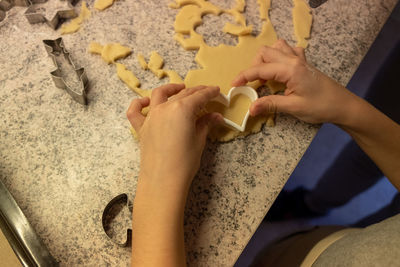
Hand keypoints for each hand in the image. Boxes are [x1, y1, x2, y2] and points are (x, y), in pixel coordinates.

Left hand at [127, 84, 221, 194]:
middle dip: (196, 92)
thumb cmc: (185, 162)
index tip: (216, 91)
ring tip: (180, 89)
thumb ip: (206, 124)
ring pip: (159, 95)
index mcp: (182, 109)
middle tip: (206, 93)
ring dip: (170, 89)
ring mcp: (151, 116)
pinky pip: (135, 111)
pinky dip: (139, 103)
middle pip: (182, 94)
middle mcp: (165, 108)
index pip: (199, 96)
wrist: (163, 180)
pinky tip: (146, 102)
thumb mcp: (199, 140)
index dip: (209, 92)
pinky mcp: (141, 127)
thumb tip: (216, 116)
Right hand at [232, 39, 357, 124]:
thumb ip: (270, 104)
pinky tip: (279, 70)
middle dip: (253, 67)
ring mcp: (300, 59)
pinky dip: (279, 56)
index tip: (233, 85)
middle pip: (265, 52)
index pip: (260, 69)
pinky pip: (288, 50)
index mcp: (290, 69)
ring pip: (276, 47)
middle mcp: (294, 59)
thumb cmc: (320, 107)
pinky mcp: (304, 62)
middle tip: (251, 84)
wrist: (343, 105)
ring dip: (266, 59)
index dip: (244, 76)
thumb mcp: (293, 107)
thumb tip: (250, 108)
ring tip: (264, 76)